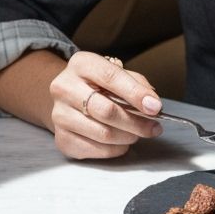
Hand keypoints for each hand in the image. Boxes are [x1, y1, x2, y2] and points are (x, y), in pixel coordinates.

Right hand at [50, 51, 164, 159]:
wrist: (68, 96)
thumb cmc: (97, 84)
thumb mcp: (116, 72)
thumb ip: (136, 84)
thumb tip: (152, 104)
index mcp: (82, 64)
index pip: (111, 78)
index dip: (136, 94)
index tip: (155, 107)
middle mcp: (65, 88)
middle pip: (106, 111)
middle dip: (136, 122)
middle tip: (154, 127)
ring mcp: (59, 114)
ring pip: (102, 133)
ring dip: (128, 137)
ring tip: (138, 134)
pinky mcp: (60, 138)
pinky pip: (94, 149)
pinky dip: (114, 149)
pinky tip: (121, 142)